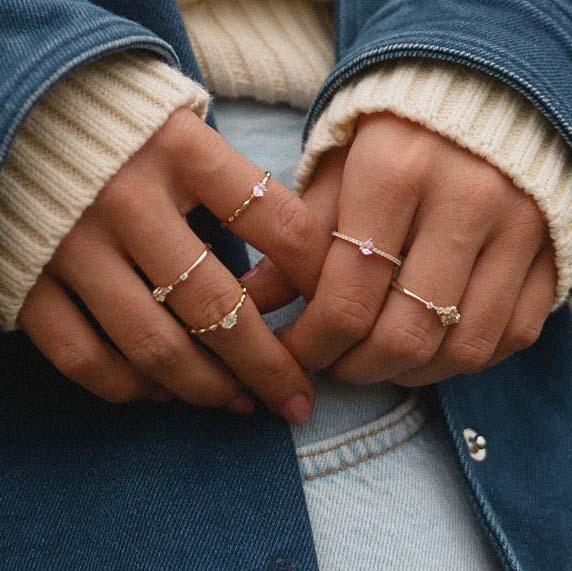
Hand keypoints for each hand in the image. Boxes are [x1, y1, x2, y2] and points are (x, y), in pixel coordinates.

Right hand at [19, 108, 331, 422]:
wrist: (20, 104)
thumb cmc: (126, 126)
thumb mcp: (186, 131)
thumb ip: (236, 188)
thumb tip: (291, 269)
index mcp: (182, 151)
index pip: (279, 224)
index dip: (319, 281)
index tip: (333, 317)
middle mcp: (129, 199)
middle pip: (218, 307)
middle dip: (268, 367)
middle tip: (298, 400)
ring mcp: (72, 245)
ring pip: (154, 345)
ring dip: (207, 388)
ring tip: (241, 404)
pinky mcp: (27, 279)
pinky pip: (84, 356)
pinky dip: (129, 388)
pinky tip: (163, 392)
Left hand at [245, 113, 556, 385]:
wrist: (476, 98)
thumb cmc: (390, 136)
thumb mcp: (332, 170)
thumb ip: (294, 240)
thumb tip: (251, 300)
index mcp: (395, 172)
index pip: (347, 299)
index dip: (312, 345)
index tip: (293, 354)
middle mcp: (466, 200)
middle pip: (405, 336)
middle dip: (357, 370)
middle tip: (334, 365)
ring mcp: (519, 228)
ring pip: (461, 349)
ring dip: (409, 374)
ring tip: (377, 362)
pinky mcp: (552, 249)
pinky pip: (512, 335)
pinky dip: (465, 359)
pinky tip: (430, 349)